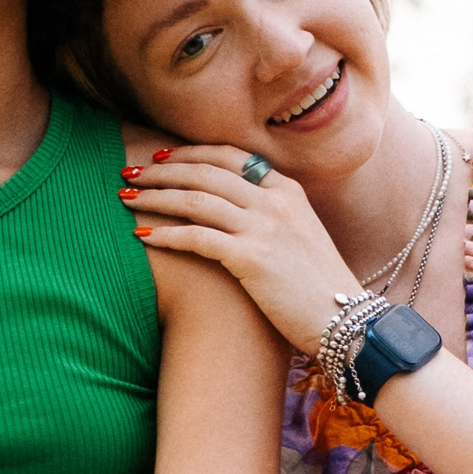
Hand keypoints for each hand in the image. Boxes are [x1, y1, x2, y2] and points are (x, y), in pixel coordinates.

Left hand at [120, 146, 350, 354]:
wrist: (346, 319)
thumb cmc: (321, 288)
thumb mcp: (302, 238)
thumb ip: (273, 217)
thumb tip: (236, 214)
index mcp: (288, 191)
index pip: (231, 157)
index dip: (191, 153)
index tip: (163, 157)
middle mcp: (275, 202)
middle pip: (206, 172)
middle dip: (162, 171)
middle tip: (131, 171)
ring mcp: (264, 228)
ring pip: (195, 199)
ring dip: (155, 196)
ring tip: (126, 196)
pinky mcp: (252, 258)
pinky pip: (197, 237)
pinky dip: (165, 233)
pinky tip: (142, 235)